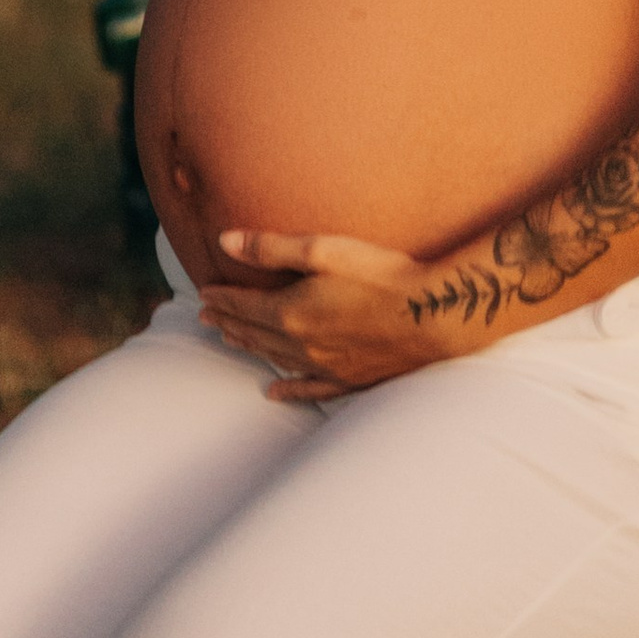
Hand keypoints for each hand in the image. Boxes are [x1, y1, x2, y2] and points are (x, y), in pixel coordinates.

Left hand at [197, 230, 447, 402]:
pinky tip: (274, 394)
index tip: (204, 292)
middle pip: (253, 332)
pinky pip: (308, 389)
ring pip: (274, 358)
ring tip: (229, 339)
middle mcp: (301, 344)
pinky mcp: (350, 379)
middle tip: (206, 316)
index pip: (243, 305)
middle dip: (227, 321)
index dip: (221, 298)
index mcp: (290, 312)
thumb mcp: (323, 250)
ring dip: (249, 346)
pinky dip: (288, 390)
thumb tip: (225, 243)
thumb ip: (271, 249)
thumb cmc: (381, 275)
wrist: (434, 314)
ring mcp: (325, 366)